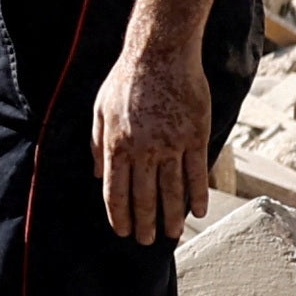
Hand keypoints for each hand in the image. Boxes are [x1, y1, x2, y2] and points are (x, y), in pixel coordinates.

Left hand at [94, 37, 214, 244]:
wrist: (161, 54)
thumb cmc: (127, 80)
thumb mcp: (100, 109)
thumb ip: (98, 144)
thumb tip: (98, 175)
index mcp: (117, 145)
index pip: (115, 192)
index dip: (120, 216)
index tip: (124, 232)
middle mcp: (143, 150)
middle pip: (144, 197)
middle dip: (145, 223)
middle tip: (148, 241)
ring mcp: (171, 145)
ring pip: (172, 191)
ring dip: (172, 216)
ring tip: (173, 234)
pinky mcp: (195, 136)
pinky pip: (196, 174)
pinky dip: (197, 196)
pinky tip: (198, 212)